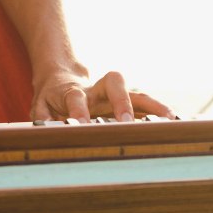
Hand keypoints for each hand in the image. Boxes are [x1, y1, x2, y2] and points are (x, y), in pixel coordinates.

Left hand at [32, 68, 174, 122]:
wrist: (61, 79)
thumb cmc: (50, 98)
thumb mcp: (37, 107)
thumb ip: (40, 119)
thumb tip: (41, 133)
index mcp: (72, 91)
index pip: (75, 97)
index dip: (78, 110)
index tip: (80, 125)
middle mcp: (96, 90)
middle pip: (114, 83)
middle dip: (122, 100)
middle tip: (126, 122)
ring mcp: (113, 95)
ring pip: (136, 94)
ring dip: (152, 105)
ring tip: (170, 120)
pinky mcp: (125, 103)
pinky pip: (145, 106)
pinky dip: (159, 113)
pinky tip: (174, 124)